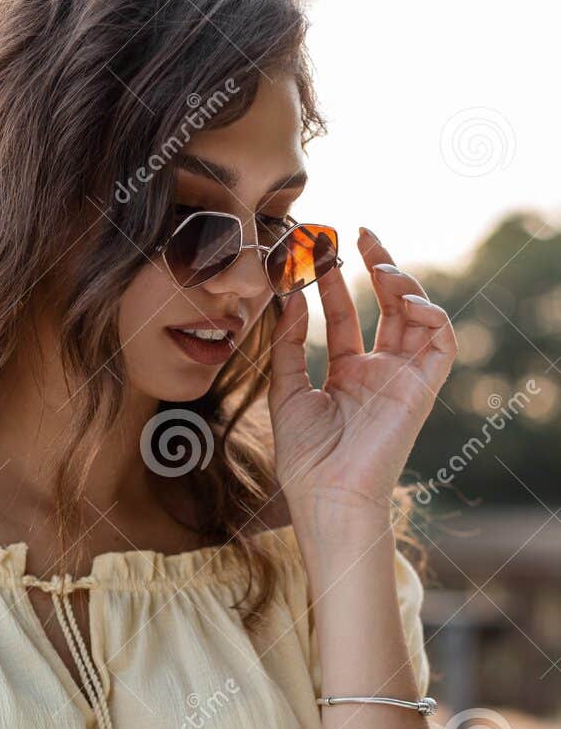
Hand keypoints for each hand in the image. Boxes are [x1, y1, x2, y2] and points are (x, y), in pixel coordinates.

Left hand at [267, 227, 456, 534]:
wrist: (328, 495)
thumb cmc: (305, 457)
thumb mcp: (285, 391)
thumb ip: (288, 345)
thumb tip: (292, 298)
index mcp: (349, 375)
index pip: (348, 316)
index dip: (333, 283)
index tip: (314, 253)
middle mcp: (380, 372)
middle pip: (387, 306)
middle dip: (376, 266)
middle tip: (354, 233)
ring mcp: (403, 379)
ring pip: (417, 316)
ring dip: (403, 282)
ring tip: (377, 261)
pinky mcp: (423, 388)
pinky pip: (442, 342)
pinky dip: (432, 314)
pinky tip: (405, 299)